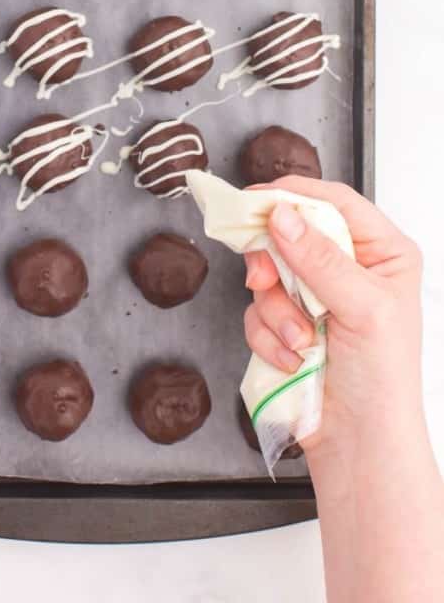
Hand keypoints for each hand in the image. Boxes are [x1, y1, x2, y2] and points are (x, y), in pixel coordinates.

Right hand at [242, 176, 423, 459]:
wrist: (360, 445)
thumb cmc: (383, 378)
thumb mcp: (362, 308)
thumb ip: (319, 259)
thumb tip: (282, 215)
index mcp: (383, 253)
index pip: (335, 202)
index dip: (294, 195)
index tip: (255, 199)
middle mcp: (350, 268)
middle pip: (292, 233)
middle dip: (275, 263)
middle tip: (262, 278)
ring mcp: (317, 296)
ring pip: (269, 275)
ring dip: (276, 312)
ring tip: (300, 343)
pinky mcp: (288, 323)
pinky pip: (257, 312)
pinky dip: (269, 337)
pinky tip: (294, 360)